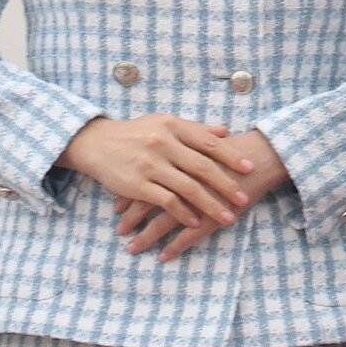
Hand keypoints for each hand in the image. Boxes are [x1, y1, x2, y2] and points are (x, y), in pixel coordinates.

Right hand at [61, 114, 255, 230]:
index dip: (231, 156)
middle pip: (202, 167)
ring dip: (210, 205)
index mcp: (172, 126)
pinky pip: (167, 201)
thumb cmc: (135, 133)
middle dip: (226, 185)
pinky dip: (184, 213)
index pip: (208, 142)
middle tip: (244, 199)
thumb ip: (195, 129)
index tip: (250, 168)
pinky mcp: (137, 184)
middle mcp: (163, 143)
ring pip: (188, 187)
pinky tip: (196, 223)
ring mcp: (150, 164)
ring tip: (228, 218)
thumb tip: (225, 132)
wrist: (95, 142)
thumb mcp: (163, 123)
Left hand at [115, 129, 289, 262]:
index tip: (116, 207)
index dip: (128, 195)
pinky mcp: (213, 216)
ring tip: (132, 248)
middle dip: (131, 219)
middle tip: (119, 230)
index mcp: (176, 162)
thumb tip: (161, 160)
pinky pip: (189, 236)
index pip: (144, 180)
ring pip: (164, 222)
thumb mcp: (202, 145)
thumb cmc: (233, 151)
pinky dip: (175, 247)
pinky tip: (163, 257)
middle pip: (148, 202)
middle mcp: (181, 182)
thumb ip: (181, 152)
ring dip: (146, 237)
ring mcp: (197, 201)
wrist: (261, 159)